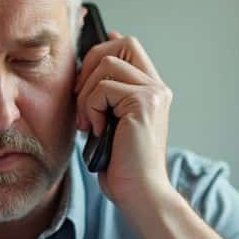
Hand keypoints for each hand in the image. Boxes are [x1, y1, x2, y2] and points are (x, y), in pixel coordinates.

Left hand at [74, 31, 174, 208]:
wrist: (140, 194)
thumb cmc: (122, 166)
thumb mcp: (108, 124)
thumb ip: (104, 97)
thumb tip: (88, 70)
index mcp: (151, 91)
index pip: (129, 46)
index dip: (105, 44)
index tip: (87, 59)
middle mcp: (157, 88)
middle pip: (120, 45)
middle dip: (90, 66)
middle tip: (81, 101)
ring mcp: (153, 93)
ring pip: (107, 65)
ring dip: (87, 94)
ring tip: (89, 124)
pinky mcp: (144, 102)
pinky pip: (102, 88)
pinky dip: (91, 109)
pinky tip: (97, 132)